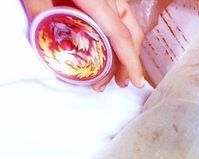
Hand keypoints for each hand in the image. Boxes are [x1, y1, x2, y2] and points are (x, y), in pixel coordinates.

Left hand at [23, 0, 147, 88]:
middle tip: (116, 83)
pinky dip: (118, 35)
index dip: (129, 60)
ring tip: (114, 71)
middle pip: (130, 32)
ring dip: (125, 50)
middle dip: (128, 61)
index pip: (119, 33)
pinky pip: (119, 16)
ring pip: (128, 25)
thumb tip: (48, 45)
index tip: (135, 81)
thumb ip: (41, 13)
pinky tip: (109, 48)